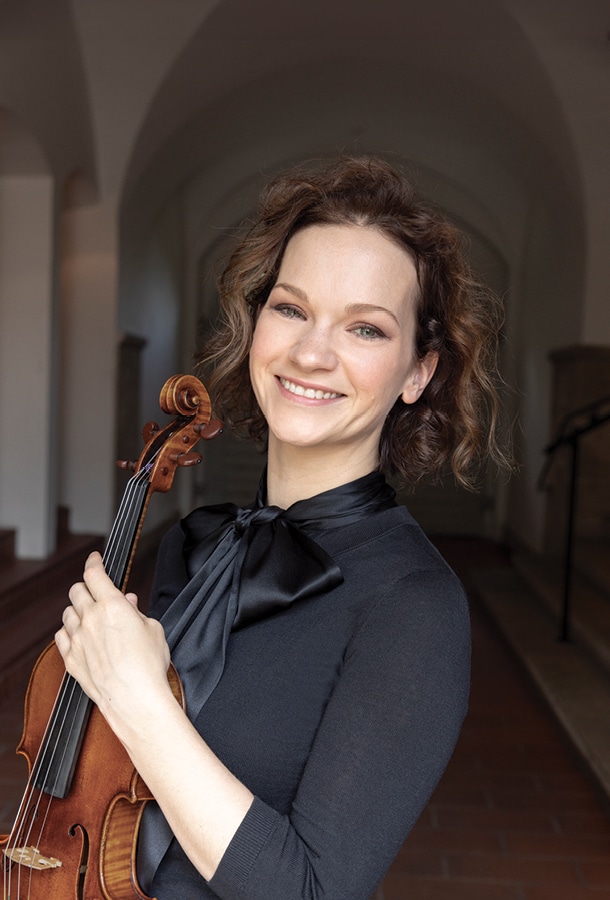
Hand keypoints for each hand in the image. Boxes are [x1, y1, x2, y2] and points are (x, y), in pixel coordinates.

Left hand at [55, 551, 171, 732]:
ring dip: (77, 610)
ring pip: (67, 612)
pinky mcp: (71, 658)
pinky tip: (79, 635)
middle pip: (77, 590)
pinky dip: (69, 631)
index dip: (94, 562)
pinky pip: (61, 636)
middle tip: (95, 590)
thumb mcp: (153, 628)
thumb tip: (127, 601)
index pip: (95, 574)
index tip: (95, 558)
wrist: (135, 698)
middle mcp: (90, 618)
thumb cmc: (149, 665)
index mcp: (112, 606)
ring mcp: (77, 639)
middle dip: (86, 586)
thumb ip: (136, 611)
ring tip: (90, 616)